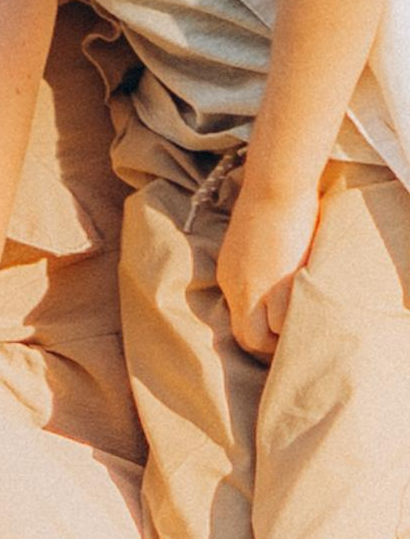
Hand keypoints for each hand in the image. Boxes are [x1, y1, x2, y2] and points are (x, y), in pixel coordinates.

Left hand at [216, 178, 316, 359]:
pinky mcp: (274, 285)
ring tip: (302, 337)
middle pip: (244, 338)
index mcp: (228, 276)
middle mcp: (235, 287)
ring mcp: (252, 289)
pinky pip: (280, 324)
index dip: (262, 331)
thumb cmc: (270, 206)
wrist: (273, 189)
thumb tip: (278, 271)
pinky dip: (293, 328)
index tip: (281, 332)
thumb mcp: (254, 241)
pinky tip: (310, 320)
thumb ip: (258, 262)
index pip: (239, 321)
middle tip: (293, 345)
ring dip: (280, 344)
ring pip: (257, 339)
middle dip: (268, 349)